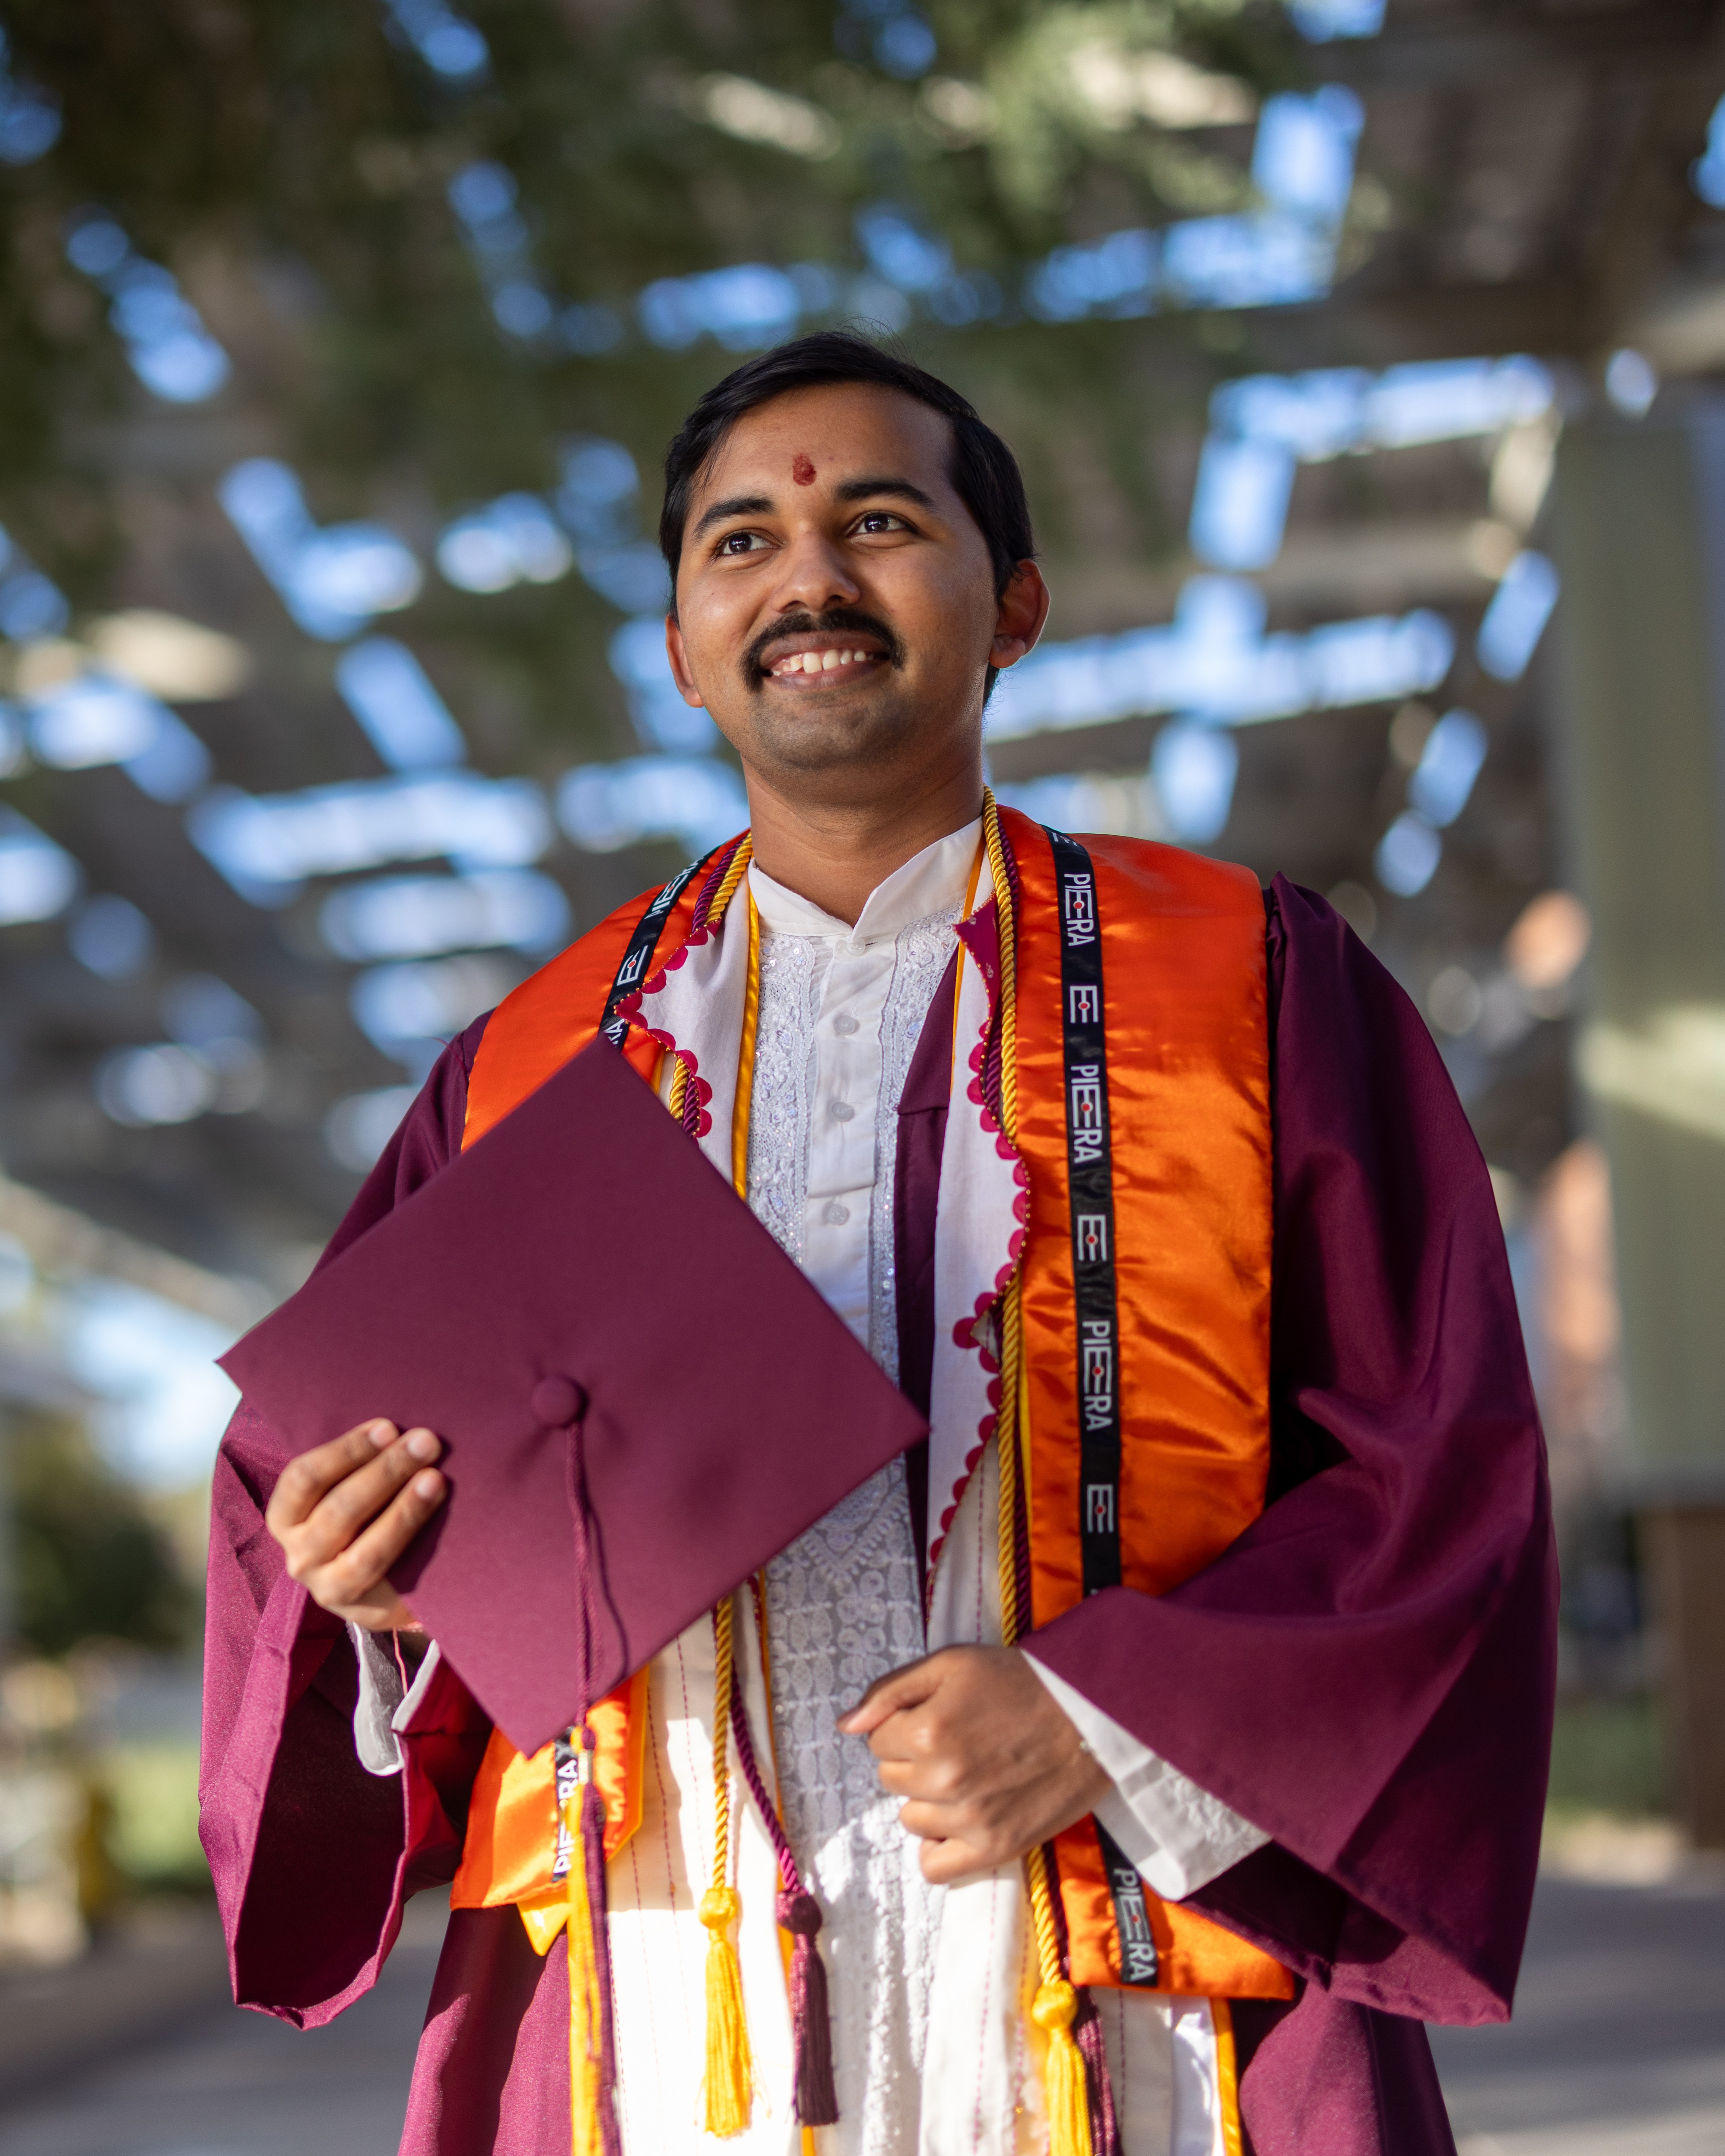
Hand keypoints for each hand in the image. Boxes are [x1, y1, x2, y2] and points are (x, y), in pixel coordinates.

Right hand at [264, 1418, 445, 1632]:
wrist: (387, 1585)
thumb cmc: (368, 1517)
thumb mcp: (351, 1490)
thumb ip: (362, 1465)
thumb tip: (402, 1428)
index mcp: (287, 1517)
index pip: (303, 1479)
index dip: (346, 1451)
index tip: (388, 1427)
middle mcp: (299, 1556)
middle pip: (339, 1510)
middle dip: (386, 1471)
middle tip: (425, 1442)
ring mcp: (329, 1588)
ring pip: (364, 1550)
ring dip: (404, 1509)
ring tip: (436, 1477)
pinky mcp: (365, 1611)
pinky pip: (389, 1578)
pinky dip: (412, 1543)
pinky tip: (437, 1514)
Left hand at [838, 1645, 1110, 1884]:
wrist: (1090, 1716)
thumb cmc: (1019, 1683)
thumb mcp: (951, 1664)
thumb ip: (891, 1691)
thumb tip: (846, 1726)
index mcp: (928, 1730)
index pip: (878, 1741)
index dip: (903, 1725)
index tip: (936, 1718)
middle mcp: (944, 1779)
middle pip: (891, 1780)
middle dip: (913, 1760)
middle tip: (956, 1743)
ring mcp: (969, 1819)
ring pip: (911, 1819)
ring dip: (928, 1800)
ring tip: (967, 1775)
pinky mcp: (995, 1848)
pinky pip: (935, 1867)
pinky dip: (939, 1847)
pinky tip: (958, 1821)